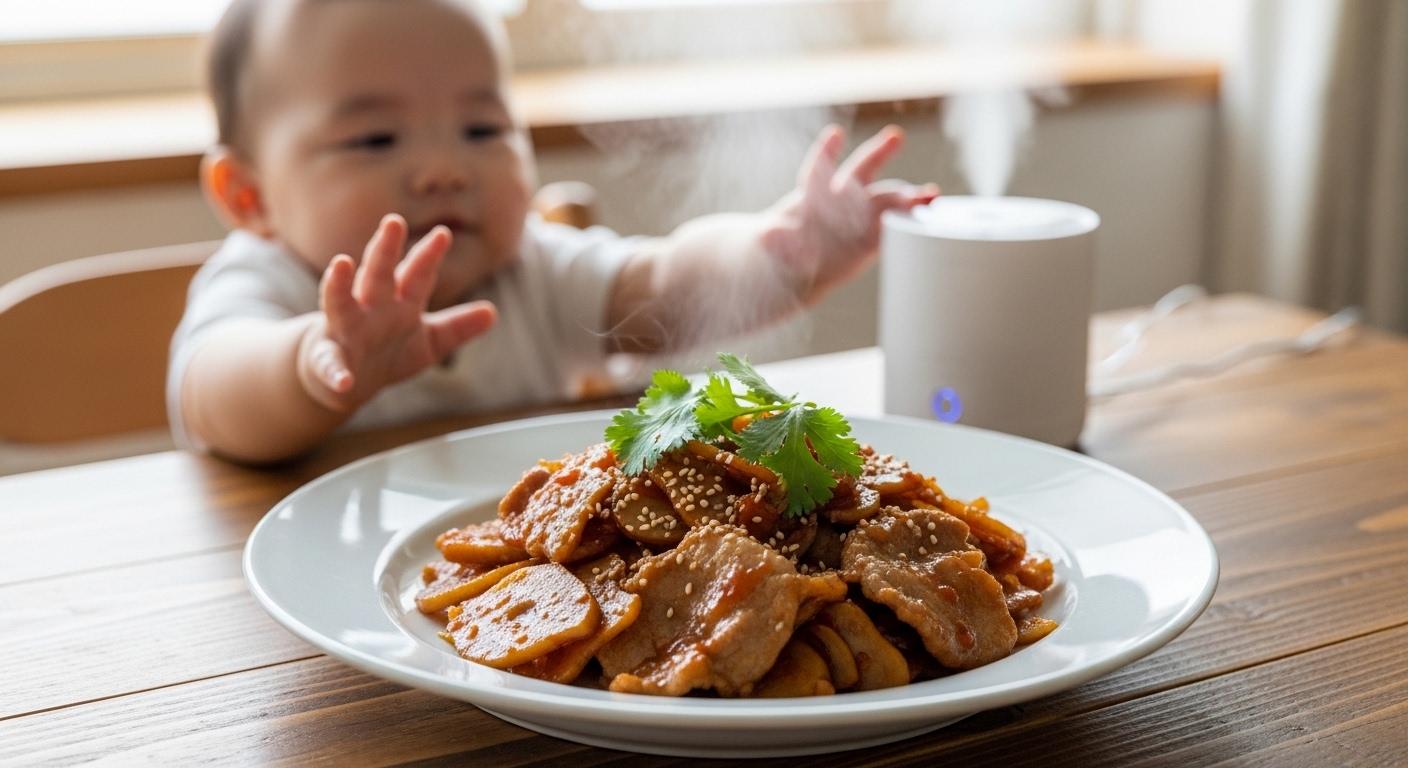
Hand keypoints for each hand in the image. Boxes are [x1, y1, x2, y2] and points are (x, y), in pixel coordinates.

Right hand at [297, 214, 497, 411]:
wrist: (345, 380)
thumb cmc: (388, 351)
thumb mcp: (428, 342)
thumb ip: (457, 327)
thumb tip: (493, 313)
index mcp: (398, 303)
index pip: (416, 275)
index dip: (428, 256)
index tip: (443, 234)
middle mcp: (370, 309)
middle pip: (377, 275)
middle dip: (385, 250)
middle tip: (393, 222)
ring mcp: (345, 331)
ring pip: (340, 303)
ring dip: (339, 285)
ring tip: (341, 263)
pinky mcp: (327, 360)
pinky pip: (329, 364)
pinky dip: (334, 372)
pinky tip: (344, 380)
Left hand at [763, 124, 938, 298]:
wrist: (797, 270)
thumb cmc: (780, 251)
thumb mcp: (770, 246)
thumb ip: (774, 239)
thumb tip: (771, 233)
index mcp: (811, 195)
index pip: (819, 169)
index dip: (826, 152)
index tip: (834, 135)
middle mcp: (840, 199)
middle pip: (860, 171)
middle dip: (878, 153)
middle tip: (895, 137)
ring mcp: (860, 218)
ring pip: (885, 199)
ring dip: (906, 196)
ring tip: (929, 194)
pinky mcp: (873, 240)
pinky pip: (894, 228)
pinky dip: (911, 222)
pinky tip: (930, 216)